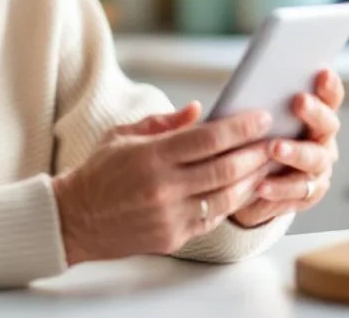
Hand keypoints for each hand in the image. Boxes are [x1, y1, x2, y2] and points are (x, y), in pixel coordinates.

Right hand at [52, 102, 273, 265]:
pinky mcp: (174, 237)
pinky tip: (245, 189)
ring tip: (268, 164)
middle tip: (274, 140)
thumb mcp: (122, 136)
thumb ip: (162, 123)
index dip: (240, 127)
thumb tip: (199, 110)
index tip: (261, 117)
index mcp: (150, 156)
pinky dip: (233, 202)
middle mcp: (163, 187)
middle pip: (225, 168)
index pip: (207, 139)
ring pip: (226, 196)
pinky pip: (213, 217)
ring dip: (253, 179)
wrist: (74, 219)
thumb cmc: (99, 172)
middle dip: (255, 152)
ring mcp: (170, 215)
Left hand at [230, 68, 343, 227]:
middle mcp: (323, 140)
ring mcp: (319, 168)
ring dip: (296, 152)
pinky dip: (279, 187)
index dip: (329, 85)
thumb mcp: (255, 116)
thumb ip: (261, 101)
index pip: (331, 97)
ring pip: (315, 160)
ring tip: (274, 147)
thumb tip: (251, 81)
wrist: (245, 181)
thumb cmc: (252, 137)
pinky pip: (297, 192)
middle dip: (314, 112)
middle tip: (299, 101)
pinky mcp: (307, 194)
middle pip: (328, 125)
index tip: (322, 72)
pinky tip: (261, 184)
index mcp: (316, 115)